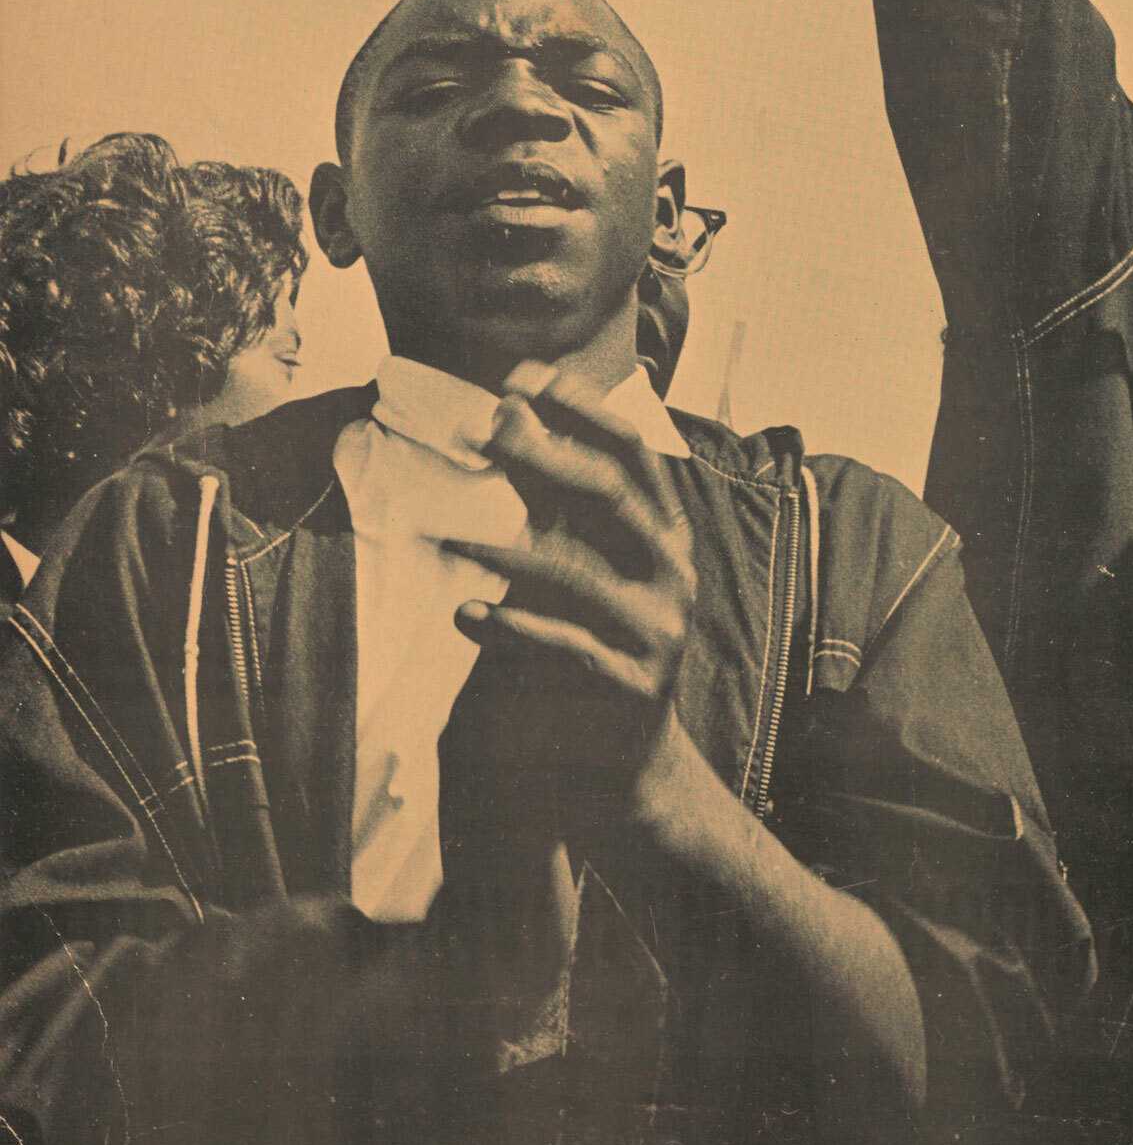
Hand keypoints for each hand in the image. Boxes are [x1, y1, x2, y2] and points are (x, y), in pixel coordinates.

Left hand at [443, 385, 696, 838]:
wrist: (627, 768)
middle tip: (484, 434)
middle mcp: (675, 573)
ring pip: (579, 575)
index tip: (525, 376)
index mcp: (668, 535)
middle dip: (546, 456)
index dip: (583, 407)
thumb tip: (508, 413)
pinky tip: (465, 614)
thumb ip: (557, 499)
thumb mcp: (585, 565)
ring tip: (445, 541)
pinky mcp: (632, 687)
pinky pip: (567, 648)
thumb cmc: (593, 648)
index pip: (635, 450)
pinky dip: (512, 628)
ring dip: (503, 554)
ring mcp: (659, 632)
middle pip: (613, 494)